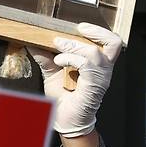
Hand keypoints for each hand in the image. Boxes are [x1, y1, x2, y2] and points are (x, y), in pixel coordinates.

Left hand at [30, 23, 121, 137]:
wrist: (65, 120)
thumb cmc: (63, 97)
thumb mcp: (51, 71)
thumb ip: (45, 56)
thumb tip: (32, 41)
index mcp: (97, 63)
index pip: (110, 41)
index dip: (98, 30)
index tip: (80, 26)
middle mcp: (103, 69)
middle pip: (113, 43)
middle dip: (94, 32)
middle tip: (72, 32)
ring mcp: (100, 78)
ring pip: (96, 52)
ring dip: (74, 46)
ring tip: (59, 48)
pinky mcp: (94, 87)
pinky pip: (87, 66)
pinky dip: (71, 59)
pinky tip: (59, 61)